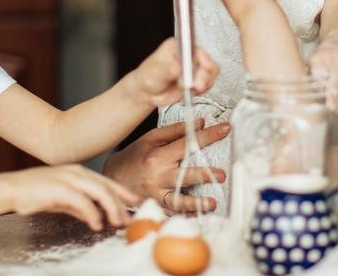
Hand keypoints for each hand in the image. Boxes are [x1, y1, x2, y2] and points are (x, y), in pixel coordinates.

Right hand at [8, 164, 138, 230]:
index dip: (122, 192)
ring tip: (116, 223)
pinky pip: (84, 202)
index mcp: (78, 172)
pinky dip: (93, 214)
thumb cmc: (33, 193)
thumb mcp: (61, 198)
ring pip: (101, 192)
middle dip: (121, 204)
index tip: (134, 202)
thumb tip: (94, 215)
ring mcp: (70, 178)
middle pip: (108, 187)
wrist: (11, 189)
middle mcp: (77, 172)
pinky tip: (96, 224)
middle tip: (127, 219)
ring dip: (111, 209)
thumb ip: (78, 205)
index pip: (107, 182)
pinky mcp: (62, 188)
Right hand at [103, 118, 228, 212]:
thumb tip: (200, 122)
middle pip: (184, 175)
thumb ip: (175, 131)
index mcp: (158, 155)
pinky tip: (196, 215)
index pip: (187, 144)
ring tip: (212, 203)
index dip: (208, 136)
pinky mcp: (154, 207)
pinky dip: (183, 215)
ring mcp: (155, 194)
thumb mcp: (150, 139)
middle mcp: (158, 176)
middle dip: (204, 175)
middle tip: (221, 175)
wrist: (111, 179)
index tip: (225, 129)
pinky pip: (170, 213)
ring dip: (196, 202)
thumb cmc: (133, 157)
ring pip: (177, 200)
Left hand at [131, 38, 218, 106]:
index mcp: (177, 45)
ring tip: (194, 90)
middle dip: (204, 74)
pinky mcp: (199, 77)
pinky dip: (205, 88)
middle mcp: (188, 53)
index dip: (200, 56)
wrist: (149, 92)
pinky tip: (194, 92)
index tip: (203, 67)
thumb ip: (166, 69)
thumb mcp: (154, 72)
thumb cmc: (149, 77)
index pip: (194, 46)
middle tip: (197, 86)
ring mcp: (195, 65)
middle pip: (206, 58)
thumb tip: (177, 67)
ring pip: (211, 70)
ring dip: (206, 82)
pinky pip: (210, 81)